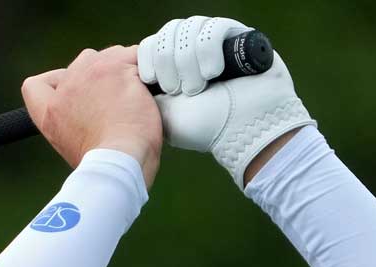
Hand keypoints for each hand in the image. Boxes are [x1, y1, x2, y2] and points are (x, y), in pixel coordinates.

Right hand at [21, 45, 161, 188]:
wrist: (120, 162)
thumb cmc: (105, 163)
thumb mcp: (74, 146)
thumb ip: (75, 121)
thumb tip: (92, 110)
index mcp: (50, 113)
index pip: (34, 86)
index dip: (54, 82)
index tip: (72, 89)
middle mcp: (66, 89)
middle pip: (80, 64)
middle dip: (100, 73)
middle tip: (118, 96)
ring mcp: (90, 74)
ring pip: (110, 55)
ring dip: (124, 69)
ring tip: (136, 96)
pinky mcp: (117, 68)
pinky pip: (136, 57)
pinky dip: (145, 71)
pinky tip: (151, 90)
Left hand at [138, 16, 316, 186]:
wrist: (243, 131)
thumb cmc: (204, 127)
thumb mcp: (162, 111)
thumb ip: (144, 90)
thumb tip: (131, 72)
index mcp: (174, 66)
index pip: (150, 44)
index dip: (149, 59)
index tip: (154, 84)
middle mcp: (195, 49)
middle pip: (168, 32)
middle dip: (168, 61)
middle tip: (178, 90)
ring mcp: (217, 41)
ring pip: (189, 27)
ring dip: (188, 59)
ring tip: (197, 87)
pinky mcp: (240, 36)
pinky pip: (215, 26)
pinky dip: (208, 50)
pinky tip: (214, 72)